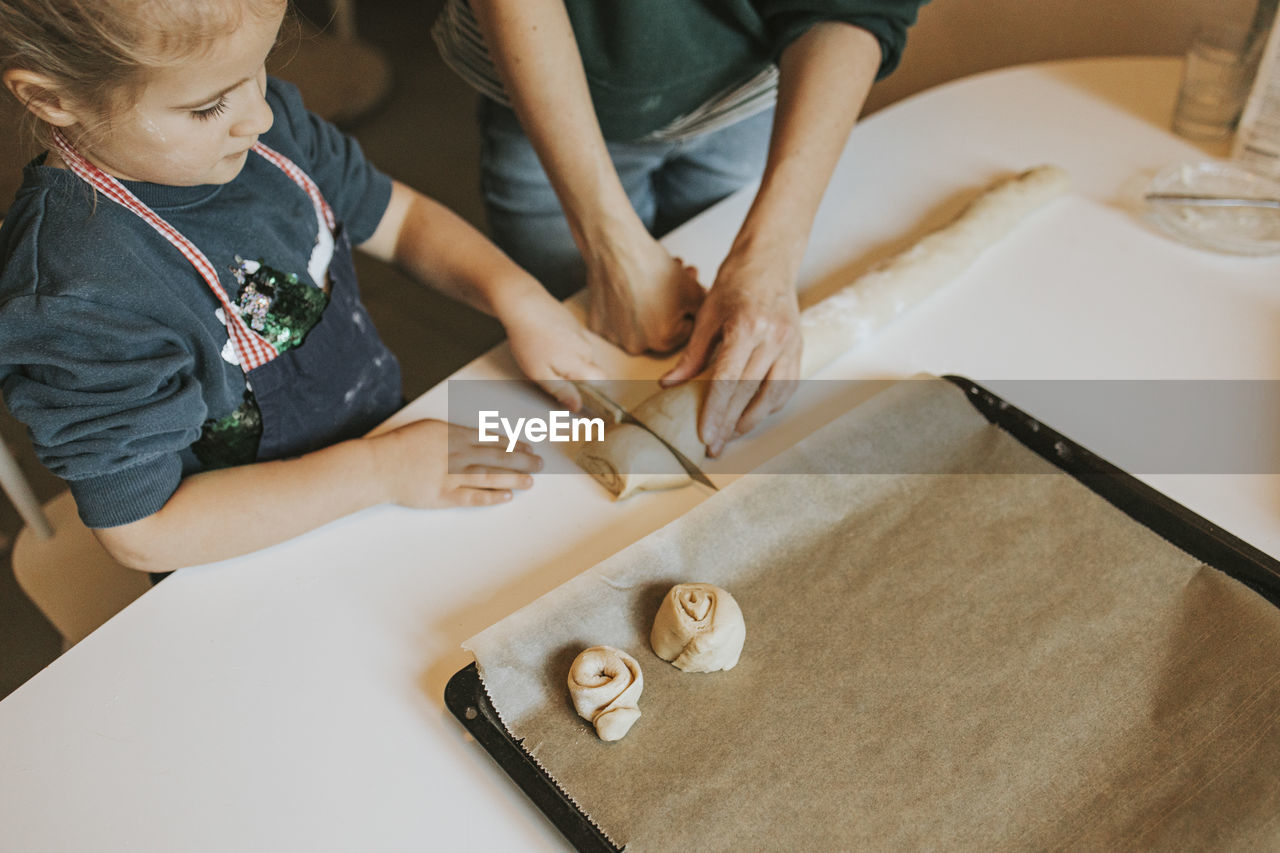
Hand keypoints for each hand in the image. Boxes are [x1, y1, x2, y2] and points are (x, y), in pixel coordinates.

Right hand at [368, 419, 541, 507]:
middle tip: (539, 464)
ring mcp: (452, 476)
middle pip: (497, 457)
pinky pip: (472, 497)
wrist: (380, 465)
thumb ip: (455, 433)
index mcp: (455, 435)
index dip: (513, 445)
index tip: (528, 448)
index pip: (492, 440)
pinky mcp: (443, 496)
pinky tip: (506, 497)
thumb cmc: (401, 446)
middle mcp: (457, 455)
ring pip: (490, 477)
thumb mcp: (431, 429)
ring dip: (513, 479)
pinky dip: (491, 497)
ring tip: (530, 481)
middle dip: (522, 460)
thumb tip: (476, 437)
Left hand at [503, 290, 606, 409]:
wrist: (523, 303)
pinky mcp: (573, 323)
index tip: (583, 397)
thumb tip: (577, 406)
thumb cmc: (529, 339)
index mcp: (581, 363)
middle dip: (576, 376)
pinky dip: (564, 346)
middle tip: (552, 374)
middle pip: (591, 370)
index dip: (597, 391)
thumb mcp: (540, 374)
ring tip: (545, 355)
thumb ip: (562, 391)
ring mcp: (581, 334)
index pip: (603, 382)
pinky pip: (575, 342)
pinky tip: (546, 342)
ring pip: (582, 355)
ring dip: (569, 360)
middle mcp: (586, 348)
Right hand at [583, 230, 703, 354]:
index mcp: (663, 341)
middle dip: (669, 305)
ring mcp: (613, 336)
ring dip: (647, 306)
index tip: (683, 293)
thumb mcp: (693, 290)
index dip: (687, 308)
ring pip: (637, 324)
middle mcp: (636, 346)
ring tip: (648, 281)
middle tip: (670, 283)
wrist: (617, 249)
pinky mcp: (597, 324)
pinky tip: (626, 287)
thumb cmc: (652, 269)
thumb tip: (703, 314)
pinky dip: (622, 306)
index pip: (684, 330)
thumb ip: (703, 308)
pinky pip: (615, 320)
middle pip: (660, 326)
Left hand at [660, 249, 801, 456]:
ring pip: (773, 394)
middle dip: (730, 424)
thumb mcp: (707, 315)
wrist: (770, 260)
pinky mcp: (799, 347)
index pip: (728, 381)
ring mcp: (790, 343)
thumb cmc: (735, 283)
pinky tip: (754, 414)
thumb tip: (669, 385)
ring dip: (753, 419)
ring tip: (732, 434)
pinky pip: (787, 385)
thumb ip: (692, 355)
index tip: (706, 435)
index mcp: (745, 327)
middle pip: (749, 392)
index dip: (716, 412)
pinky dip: (771, 404)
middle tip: (714, 445)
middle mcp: (772, 338)